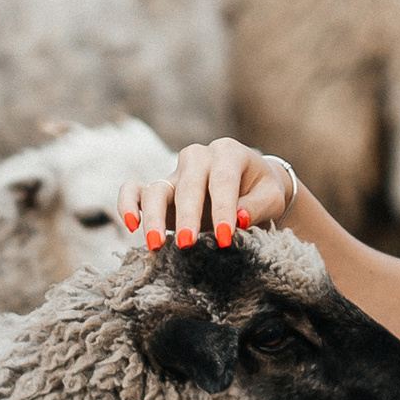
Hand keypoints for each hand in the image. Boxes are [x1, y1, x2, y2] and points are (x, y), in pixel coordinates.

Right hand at [120, 137, 295, 251]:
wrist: (250, 185)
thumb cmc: (261, 191)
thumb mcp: (271, 197)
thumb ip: (257, 206)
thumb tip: (237, 218)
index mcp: (228, 153)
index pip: (222, 181)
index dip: (223, 210)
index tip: (225, 239)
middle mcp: (197, 157)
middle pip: (187, 185)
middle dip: (187, 217)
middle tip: (188, 246)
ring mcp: (175, 172)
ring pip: (156, 189)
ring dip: (153, 217)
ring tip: (157, 246)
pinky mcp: (160, 188)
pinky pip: (135, 190)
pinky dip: (128, 204)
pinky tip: (131, 225)